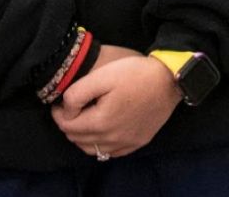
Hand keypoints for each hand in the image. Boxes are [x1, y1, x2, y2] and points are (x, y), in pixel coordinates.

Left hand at [52, 46, 179, 159]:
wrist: (170, 81)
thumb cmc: (136, 74)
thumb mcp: (102, 75)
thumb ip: (77, 94)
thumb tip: (66, 110)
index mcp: (100, 122)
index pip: (67, 126)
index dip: (59, 114)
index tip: (60, 103)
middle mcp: (111, 139)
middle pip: (77, 139)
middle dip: (68, 125)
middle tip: (70, 110)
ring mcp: (125, 143)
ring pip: (92, 150)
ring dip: (82, 137)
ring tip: (84, 119)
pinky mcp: (137, 143)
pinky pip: (110, 153)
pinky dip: (100, 145)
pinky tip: (102, 131)